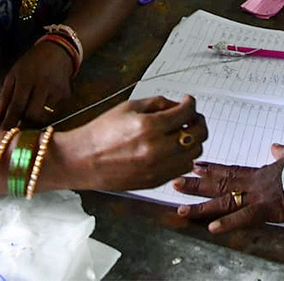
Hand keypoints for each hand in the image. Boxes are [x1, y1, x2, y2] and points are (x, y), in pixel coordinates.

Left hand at [0, 40, 74, 127]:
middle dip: (24, 125)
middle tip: (18, 128)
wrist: (58, 51)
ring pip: (44, 117)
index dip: (10, 122)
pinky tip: (43, 104)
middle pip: (32, 115)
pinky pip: (54, 112)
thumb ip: (5, 97)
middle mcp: (42, 85)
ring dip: (35, 121)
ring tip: (30, 115)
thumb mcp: (14, 74)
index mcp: (26, 78)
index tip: (4, 132)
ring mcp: (56, 90)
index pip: (17, 106)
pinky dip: (46, 113)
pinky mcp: (66, 95)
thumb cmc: (31, 63)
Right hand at [59, 95, 207, 190]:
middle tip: (191, 116)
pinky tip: (174, 148)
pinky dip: (184, 156)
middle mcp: (157, 149)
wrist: (85, 160)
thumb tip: (178, 105)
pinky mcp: (156, 181)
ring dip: (193, 140)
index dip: (191, 103)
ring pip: (194, 153)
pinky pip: (182, 168)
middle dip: (198, 121)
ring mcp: (158, 168)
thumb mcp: (129, 107)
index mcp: (149, 126)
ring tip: (182, 133)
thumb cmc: (102, 132)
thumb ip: (158, 103)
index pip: (186, 112)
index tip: (188, 102)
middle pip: (197, 134)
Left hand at [173, 144, 283, 232]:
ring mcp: (259, 196)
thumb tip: (275, 147)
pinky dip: (228, 223)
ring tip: (181, 208)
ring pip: (224, 201)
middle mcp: (254, 183)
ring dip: (202, 206)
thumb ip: (282, 152)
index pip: (230, 170)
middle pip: (219, 184)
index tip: (193, 166)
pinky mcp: (269, 209)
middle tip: (174, 184)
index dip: (211, 169)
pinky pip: (245, 217)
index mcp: (260, 173)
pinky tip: (212, 227)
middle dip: (195, 185)